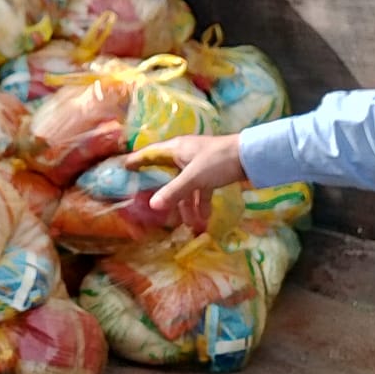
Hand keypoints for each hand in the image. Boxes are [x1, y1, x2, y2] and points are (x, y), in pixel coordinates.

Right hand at [125, 133, 245, 233]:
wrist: (249, 157)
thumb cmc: (217, 161)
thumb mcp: (193, 177)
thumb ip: (174, 192)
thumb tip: (152, 206)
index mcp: (176, 149)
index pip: (151, 153)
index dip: (137, 160)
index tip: (124, 167)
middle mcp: (185, 155)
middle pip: (168, 175)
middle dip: (164, 194)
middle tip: (153, 207)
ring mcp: (198, 165)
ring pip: (186, 187)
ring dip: (186, 205)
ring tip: (186, 224)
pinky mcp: (212, 173)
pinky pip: (200, 191)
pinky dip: (200, 204)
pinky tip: (203, 220)